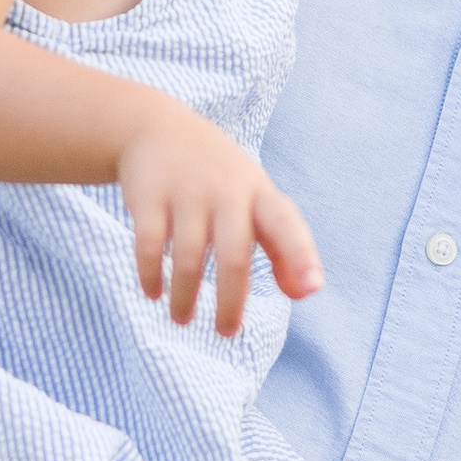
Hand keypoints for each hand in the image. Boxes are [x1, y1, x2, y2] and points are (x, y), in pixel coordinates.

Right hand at [117, 107, 321, 331]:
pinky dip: (150, 276)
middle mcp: (225, 191)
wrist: (154, 127)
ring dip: (184, 297)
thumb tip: (303, 293)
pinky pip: (148, 246)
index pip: (286, 225)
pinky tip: (153, 293)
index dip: (301, 256)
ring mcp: (185, 192)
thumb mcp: (254, 198)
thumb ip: (282, 245)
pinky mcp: (148, 196)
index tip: (312, 289)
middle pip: (234, 255)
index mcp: (258, 193)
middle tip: (226, 333)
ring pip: (187, 258)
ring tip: (182, 320)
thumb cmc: (218, 177)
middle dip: (231, 302)